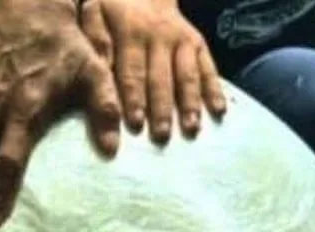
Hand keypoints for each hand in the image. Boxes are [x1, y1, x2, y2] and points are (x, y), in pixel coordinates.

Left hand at [81, 0, 224, 141]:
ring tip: (191, 129)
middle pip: (160, 78)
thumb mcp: (95, 11)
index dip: (134, 98)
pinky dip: (214, 90)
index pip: (132, 71)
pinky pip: (208, 68)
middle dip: (161, 108)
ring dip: (189, 104)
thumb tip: (97, 68)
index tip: (135, 123)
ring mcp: (182, 41)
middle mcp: (160, 37)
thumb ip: (95, 39)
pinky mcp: (198, 44)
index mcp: (131, 32)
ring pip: (186, 75)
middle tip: (162, 135)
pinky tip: (219, 111)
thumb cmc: (114, 7)